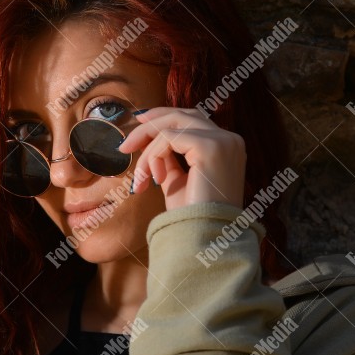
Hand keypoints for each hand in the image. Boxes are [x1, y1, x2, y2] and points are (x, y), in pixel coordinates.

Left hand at [116, 107, 246, 210]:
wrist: (204, 239)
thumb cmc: (193, 216)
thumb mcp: (178, 180)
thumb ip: (169, 158)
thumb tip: (151, 140)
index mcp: (227, 146)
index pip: (192, 119)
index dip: (163, 118)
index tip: (138, 124)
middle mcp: (230, 140)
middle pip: (182, 114)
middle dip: (149, 125)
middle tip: (124, 145)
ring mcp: (223, 141)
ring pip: (172, 124)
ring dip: (147, 149)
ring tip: (140, 177)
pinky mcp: (210, 147)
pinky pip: (168, 138)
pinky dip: (153, 157)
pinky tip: (155, 180)